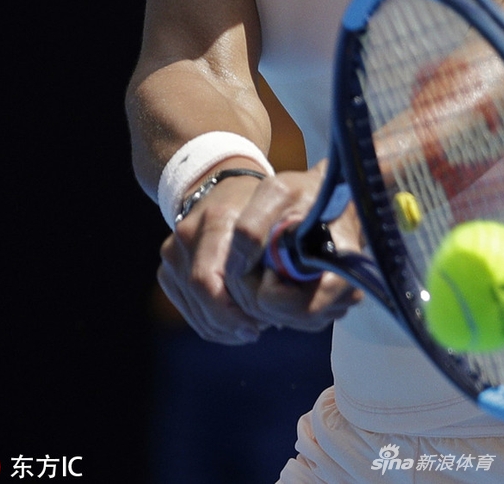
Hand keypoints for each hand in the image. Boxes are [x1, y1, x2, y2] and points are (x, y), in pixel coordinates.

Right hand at [157, 164, 360, 343]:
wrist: (222, 174)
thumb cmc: (267, 195)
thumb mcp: (295, 208)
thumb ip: (303, 245)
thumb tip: (335, 291)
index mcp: (221, 218)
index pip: (215, 280)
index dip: (240, 310)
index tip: (266, 322)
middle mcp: (191, 231)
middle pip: (205, 297)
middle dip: (234, 321)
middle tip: (261, 329)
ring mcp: (174, 246)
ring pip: (195, 308)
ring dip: (225, 326)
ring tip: (254, 326)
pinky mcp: (168, 261)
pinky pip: (187, 306)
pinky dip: (212, 321)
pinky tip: (237, 321)